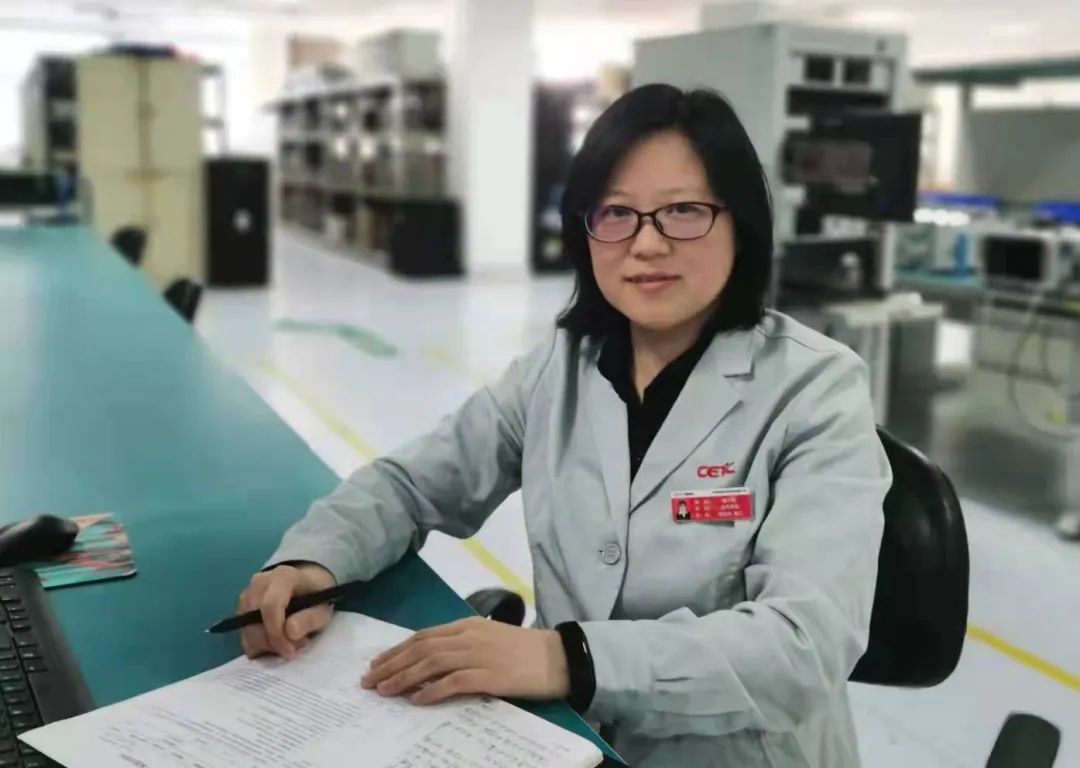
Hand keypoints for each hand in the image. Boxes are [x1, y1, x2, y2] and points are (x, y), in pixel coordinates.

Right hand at [237, 562, 336, 659]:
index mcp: (283, 576)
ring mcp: (247, 595)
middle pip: (254, 620)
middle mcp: (260, 583)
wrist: (308, 585)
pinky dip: (259, 646)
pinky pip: (244, 636)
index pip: (270, 605)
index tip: (290, 651)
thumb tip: (290, 632)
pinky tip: (277, 642)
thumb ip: (310, 619)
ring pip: (247, 631)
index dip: (277, 633)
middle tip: (294, 649)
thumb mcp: (323, 609)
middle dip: (272, 642)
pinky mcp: (241, 610)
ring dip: (266, 646)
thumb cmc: (317, 597)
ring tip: (289, 643)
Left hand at [360, 617, 569, 705]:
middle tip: (368, 680)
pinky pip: (453, 682)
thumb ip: (463, 645)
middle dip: (391, 664)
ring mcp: (478, 654)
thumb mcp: (490, 639)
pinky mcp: (489, 675)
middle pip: (420, 648)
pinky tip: (416, 700)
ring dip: (403, 677)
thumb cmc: (525, 651)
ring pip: (431, 663)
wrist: (559, 657)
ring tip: (384, 691)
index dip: (396, 650)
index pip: (423, 635)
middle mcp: (469, 636)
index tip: (376, 663)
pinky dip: (431, 690)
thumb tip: (432, 660)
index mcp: (468, 625)